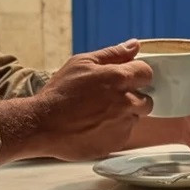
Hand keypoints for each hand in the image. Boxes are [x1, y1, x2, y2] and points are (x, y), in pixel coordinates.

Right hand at [0, 39, 152, 163]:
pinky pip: (123, 134)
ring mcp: (121, 125)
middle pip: (147, 100)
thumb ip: (113, 53)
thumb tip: (134, 45)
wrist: (42, 124)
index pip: (147, 73)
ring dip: (123, 115)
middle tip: (112, 98)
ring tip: (98, 113)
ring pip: (134, 118)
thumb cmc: (60, 92)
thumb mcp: (82, 62)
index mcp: (119, 79)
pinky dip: (114, 131)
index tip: (127, 77)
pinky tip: (95, 126)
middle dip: (134, 97)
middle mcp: (125, 103)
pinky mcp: (115, 144)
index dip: (137, 74)